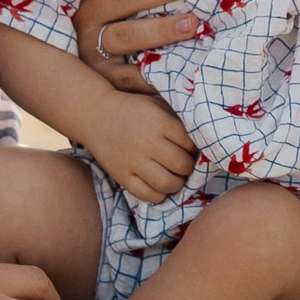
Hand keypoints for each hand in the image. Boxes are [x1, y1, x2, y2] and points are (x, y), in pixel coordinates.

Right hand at [71, 0, 206, 94]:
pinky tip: (183, 67)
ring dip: (160, 29)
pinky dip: (155, 73)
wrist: (93, 82)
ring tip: (193, 23)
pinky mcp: (105, 78)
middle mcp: (86, 16)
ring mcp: (92, 48)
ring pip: (124, 36)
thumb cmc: (124, 17)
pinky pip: (130, 77)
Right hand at [77, 81, 199, 207]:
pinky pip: (148, 195)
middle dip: (188, 168)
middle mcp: (148, 142)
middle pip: (183, 166)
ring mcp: (134, 161)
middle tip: (183, 164)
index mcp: (160, 122)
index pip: (192, 145)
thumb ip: (178, 121)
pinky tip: (159, 185)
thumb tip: (204, 142)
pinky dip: (159, 195)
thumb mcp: (157, 105)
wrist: (95, 113)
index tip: (190, 148)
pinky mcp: (122, 176)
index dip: (196, 150)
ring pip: (168, 184)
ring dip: (177, 183)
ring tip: (174, 176)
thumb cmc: (133, 109)